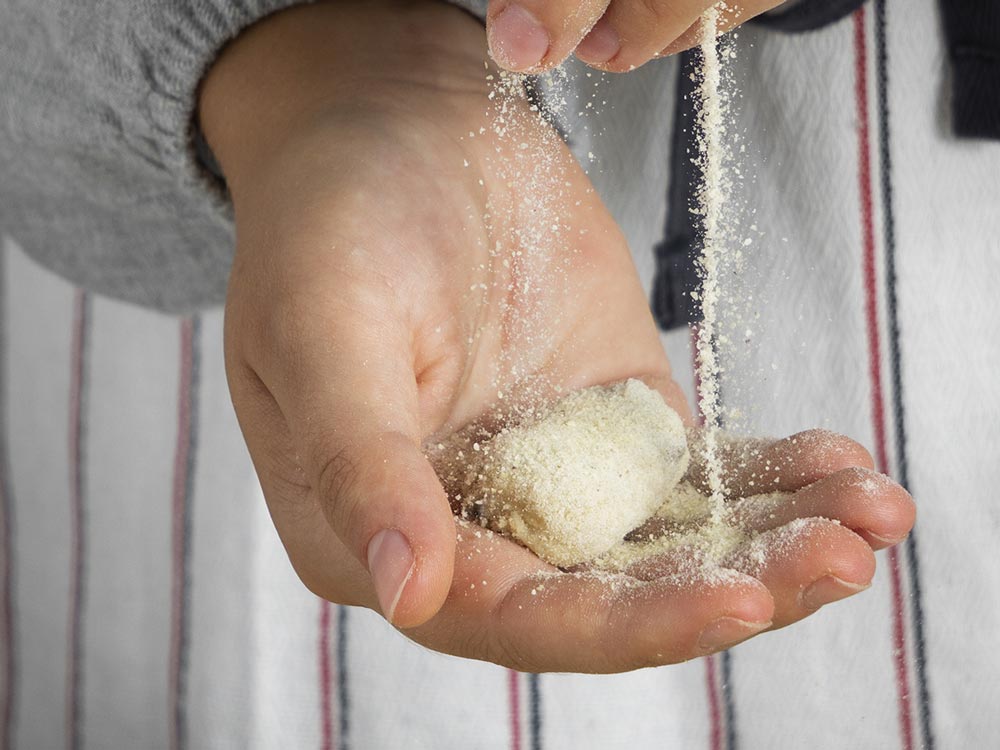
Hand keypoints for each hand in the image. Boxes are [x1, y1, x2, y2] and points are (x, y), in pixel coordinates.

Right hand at [201, 0, 913, 671]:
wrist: (397, 129)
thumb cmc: (328, 221)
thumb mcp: (323, 332)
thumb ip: (359, 460)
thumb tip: (406, 591)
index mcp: (382, 534)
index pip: (512, 617)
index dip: (624, 625)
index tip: (733, 602)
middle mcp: (472, 524)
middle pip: (612, 593)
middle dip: (729, 590)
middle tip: (838, 560)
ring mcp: (551, 473)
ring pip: (667, 542)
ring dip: (769, 541)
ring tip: (866, 517)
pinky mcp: (611, 421)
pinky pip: (695, 472)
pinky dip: (766, 478)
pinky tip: (833, 470)